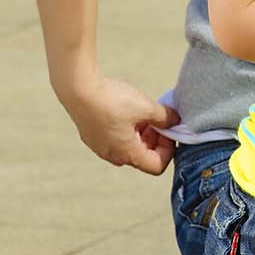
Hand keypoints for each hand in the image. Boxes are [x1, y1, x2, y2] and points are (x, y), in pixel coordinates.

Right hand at [60, 73, 179, 174]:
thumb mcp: (147, 107)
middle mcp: (112, 156)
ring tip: (141, 111)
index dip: (168, 149)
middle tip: (157, 118)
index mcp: (128, 155)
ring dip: (140, 132)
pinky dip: (126, 128)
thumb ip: (166, 117)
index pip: (157, 166)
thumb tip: (175, 121)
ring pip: (128, 146)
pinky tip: (125, 109)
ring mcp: (99, 147)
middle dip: (155, 138)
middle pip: (143, 156)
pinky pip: (115, 138)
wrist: (78, 89)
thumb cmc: (113, 101)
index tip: (167, 129)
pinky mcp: (91, 135)